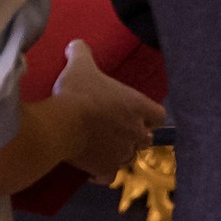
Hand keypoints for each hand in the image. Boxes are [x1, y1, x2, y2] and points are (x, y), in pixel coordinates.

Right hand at [53, 35, 160, 177]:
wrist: (60, 125)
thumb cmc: (76, 93)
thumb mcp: (79, 66)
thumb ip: (82, 52)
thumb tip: (75, 44)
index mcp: (137, 107)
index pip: (159, 115)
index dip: (149, 115)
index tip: (137, 113)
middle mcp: (136, 131)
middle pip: (146, 138)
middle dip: (134, 135)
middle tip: (116, 129)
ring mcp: (122, 152)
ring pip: (128, 157)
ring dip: (119, 153)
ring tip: (102, 146)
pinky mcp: (105, 169)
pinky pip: (109, 176)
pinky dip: (102, 174)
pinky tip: (93, 170)